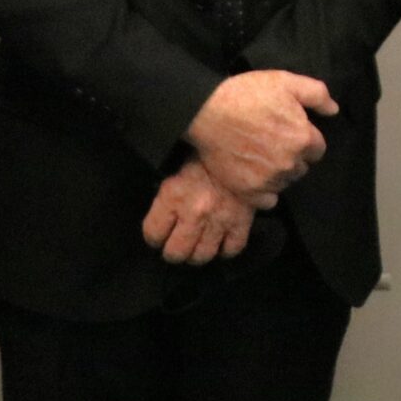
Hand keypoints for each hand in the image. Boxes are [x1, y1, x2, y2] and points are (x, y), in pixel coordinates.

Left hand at [141, 158, 257, 264]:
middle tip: (175, 245)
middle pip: (176, 253)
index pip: (153, 233)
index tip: (158, 234)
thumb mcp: (178, 163)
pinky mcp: (242, 222)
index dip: (154, 236)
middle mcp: (195, 211)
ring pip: (202, 256)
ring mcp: (219, 220)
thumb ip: (167, 189)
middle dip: (173, 252)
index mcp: (174, 194)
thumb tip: (158, 208)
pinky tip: (220, 241)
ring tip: (196, 245)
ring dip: (197, 253)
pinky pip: (231, 250)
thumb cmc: (209, 152)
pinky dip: (225, 249)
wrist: (247, 144)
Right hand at [185, 70, 335, 202]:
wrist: (207, 111)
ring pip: (285, 182)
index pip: (317, 149)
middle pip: (302, 167)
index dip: (305, 139)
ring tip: (261, 156)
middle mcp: (289, 163)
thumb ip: (317, 94)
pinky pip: (268, 200)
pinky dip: (265, 191)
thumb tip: (334, 110)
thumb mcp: (286, 81)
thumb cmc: (247, 94)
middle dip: (293, 156)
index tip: (290, 132)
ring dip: (279, 172)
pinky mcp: (249, 191)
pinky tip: (255, 175)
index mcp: (302, 138)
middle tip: (273, 142)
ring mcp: (269, 180)